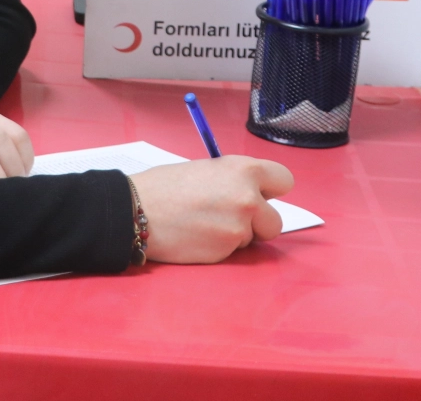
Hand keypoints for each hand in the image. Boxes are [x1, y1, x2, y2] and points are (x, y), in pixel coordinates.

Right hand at [130, 156, 293, 263]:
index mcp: (244, 170)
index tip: (259, 194)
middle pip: (276, 220)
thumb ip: (235, 181)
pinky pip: (233, 251)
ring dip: (238, 235)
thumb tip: (252, 195)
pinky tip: (198, 236)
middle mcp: (248, 198)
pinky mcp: (226, 251)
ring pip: (254, 238)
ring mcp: (239, 228)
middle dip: (258, 222)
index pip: (285, 181)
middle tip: (230, 216)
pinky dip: (220, 246)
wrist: (136, 210)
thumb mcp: (208, 169)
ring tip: (207, 224)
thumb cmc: (166, 185)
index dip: (270, 190)